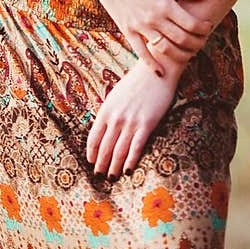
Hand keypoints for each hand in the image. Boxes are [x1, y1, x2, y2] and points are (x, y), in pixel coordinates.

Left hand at [86, 60, 179, 176]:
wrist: (157, 70)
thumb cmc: (137, 82)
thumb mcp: (116, 95)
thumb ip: (109, 112)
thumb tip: (104, 129)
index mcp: (106, 109)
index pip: (93, 138)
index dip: (92, 154)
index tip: (92, 163)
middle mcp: (116, 117)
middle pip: (105, 148)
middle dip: (101, 165)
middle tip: (100, 177)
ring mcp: (131, 121)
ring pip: (118, 151)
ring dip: (114, 167)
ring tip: (112, 178)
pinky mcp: (147, 123)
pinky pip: (136, 147)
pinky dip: (130, 161)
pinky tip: (128, 171)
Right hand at [89, 0, 212, 75]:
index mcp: (165, 4)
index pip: (191, 23)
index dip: (203, 28)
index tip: (208, 27)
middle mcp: (154, 18)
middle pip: (181, 39)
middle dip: (196, 43)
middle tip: (203, 42)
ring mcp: (140, 27)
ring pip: (165, 48)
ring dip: (180, 55)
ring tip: (189, 54)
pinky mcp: (128, 32)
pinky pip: (141, 53)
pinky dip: (152, 64)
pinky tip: (160, 72)